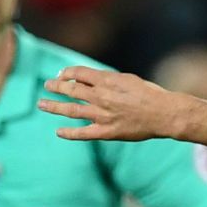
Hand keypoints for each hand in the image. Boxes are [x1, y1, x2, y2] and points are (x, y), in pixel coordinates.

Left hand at [39, 66, 173, 141]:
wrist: (164, 113)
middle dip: (56, 86)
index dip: (67, 73)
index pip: (78, 74)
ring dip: (54, 106)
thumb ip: (109, 80)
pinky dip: (69, 133)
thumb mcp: (128, 79)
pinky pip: (83, 133)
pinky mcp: (107, 132)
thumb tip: (94, 80)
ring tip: (42, 104)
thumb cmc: (150, 94)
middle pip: (71, 89)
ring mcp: (102, 115)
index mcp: (107, 81)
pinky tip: (58, 132)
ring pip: (71, 109)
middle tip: (47, 85)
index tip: (63, 75)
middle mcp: (101, 96)